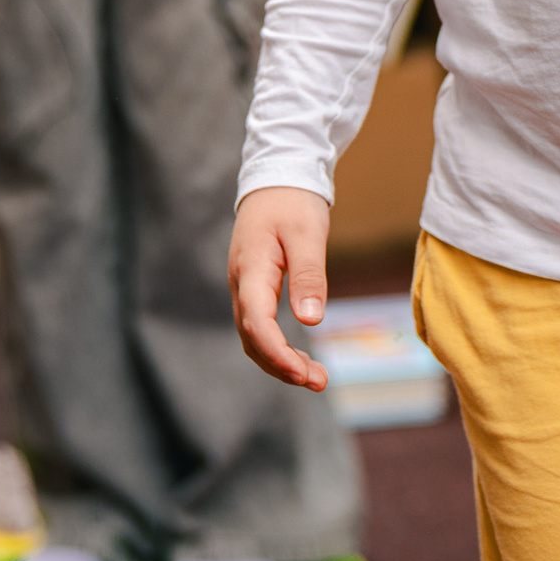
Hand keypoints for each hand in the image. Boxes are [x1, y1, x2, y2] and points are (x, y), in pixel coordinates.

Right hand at [229, 186, 331, 390]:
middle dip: (281, 366)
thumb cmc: (293, 201)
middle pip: (252, 338)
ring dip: (279, 361)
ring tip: (314, 377)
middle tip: (318, 382)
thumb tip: (310, 321)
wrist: (277, 178)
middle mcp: (241, 283)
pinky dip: (276, 347)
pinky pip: (258, 326)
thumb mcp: (308, 233)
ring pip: (253, 336)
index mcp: (251, 269)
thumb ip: (309, 276)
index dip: (277, 353)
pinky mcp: (253, 288)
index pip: (257, 323)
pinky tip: (298, 357)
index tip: (302, 374)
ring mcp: (244, 286)